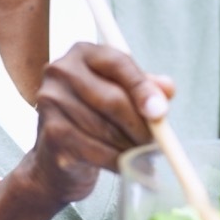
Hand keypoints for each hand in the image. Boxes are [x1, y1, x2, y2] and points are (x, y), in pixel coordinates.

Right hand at [27, 42, 172, 204]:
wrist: (55, 154)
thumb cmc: (94, 115)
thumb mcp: (121, 92)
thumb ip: (146, 86)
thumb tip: (167, 89)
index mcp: (82, 53)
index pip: (117, 63)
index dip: (142, 88)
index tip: (161, 112)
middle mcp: (61, 72)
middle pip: (112, 99)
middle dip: (140, 125)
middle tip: (158, 142)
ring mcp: (51, 103)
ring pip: (105, 129)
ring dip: (132, 147)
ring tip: (145, 156)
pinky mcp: (52, 134)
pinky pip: (96, 151)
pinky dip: (119, 162)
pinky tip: (129, 167)